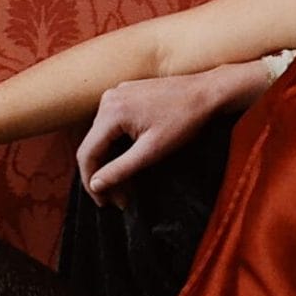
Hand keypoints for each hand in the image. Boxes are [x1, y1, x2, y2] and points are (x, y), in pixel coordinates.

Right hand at [76, 62, 269, 206]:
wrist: (208, 92)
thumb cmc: (185, 120)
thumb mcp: (152, 151)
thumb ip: (120, 169)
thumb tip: (95, 186)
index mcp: (111, 111)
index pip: (87, 153)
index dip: (91, 183)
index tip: (104, 204)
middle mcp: (108, 99)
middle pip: (93, 145)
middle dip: (103, 175)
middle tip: (119, 200)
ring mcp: (117, 94)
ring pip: (102, 136)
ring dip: (111, 162)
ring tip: (126, 187)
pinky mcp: (126, 95)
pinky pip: (113, 125)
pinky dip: (117, 145)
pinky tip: (129, 162)